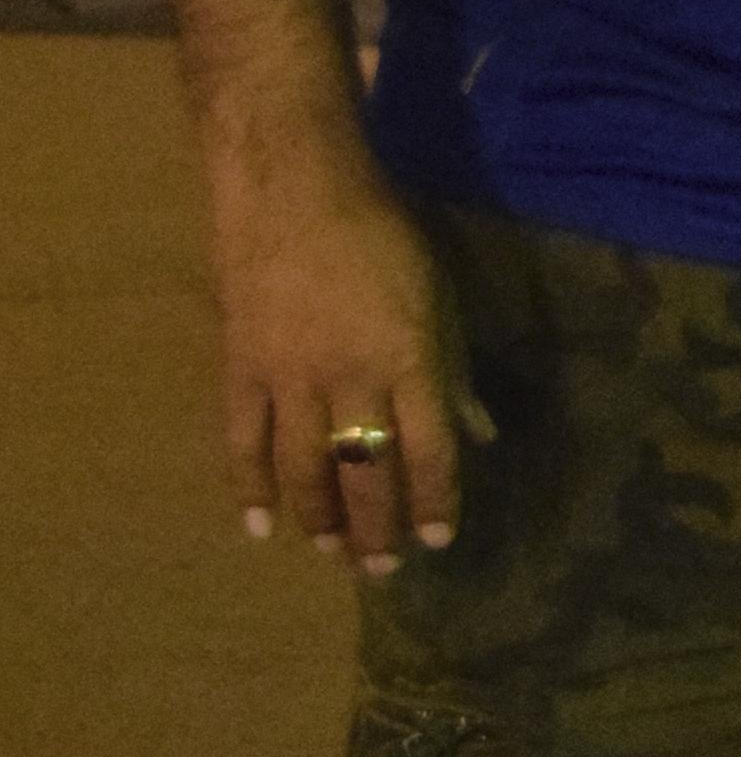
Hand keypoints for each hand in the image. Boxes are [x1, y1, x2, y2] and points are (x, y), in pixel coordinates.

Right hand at [211, 137, 477, 573]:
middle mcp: (353, 380)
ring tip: (332, 553)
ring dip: (320, 520)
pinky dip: (250, 489)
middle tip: (382, 570)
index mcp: (410, 359)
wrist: (294, 186)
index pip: (429, 451)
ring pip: (306, 471)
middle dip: (377, 528)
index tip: (437, 540)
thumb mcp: (439, 294)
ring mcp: (291, 378)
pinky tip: (260, 528)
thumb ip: (454, 370)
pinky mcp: (242, 369)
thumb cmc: (382, 231)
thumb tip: (481, 434)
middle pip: (367, 473)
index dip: (434, 501)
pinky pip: (245, 444)